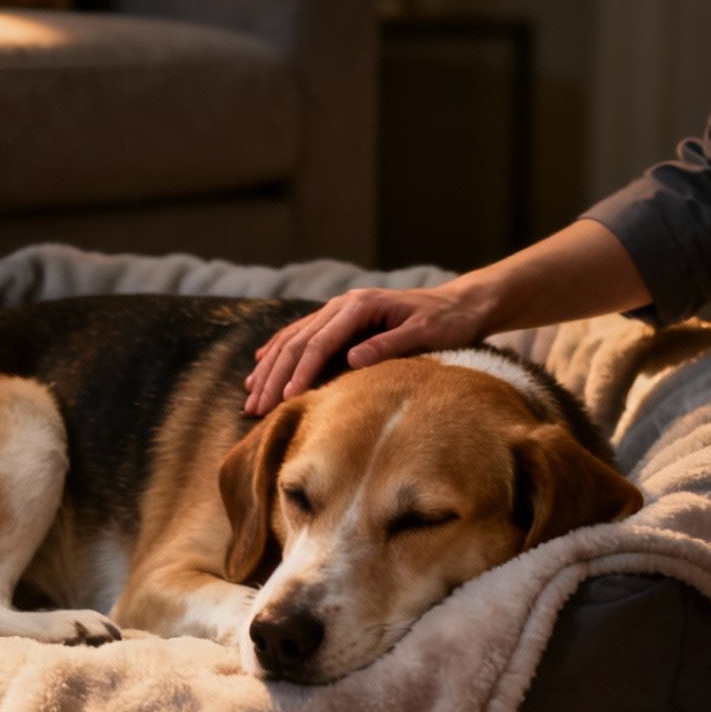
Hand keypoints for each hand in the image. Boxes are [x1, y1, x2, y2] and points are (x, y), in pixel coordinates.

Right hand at [243, 282, 489, 415]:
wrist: (460, 304)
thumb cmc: (446, 322)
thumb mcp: (424, 333)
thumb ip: (388, 345)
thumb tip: (352, 359)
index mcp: (360, 306)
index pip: (319, 342)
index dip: (299, 372)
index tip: (284, 399)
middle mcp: (343, 304)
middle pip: (297, 342)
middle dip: (273, 376)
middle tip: (255, 407)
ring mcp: (339, 310)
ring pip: (293, 339)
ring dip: (269, 368)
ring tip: (250, 394)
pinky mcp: (341, 319)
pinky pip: (301, 335)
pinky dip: (279, 351)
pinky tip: (261, 364)